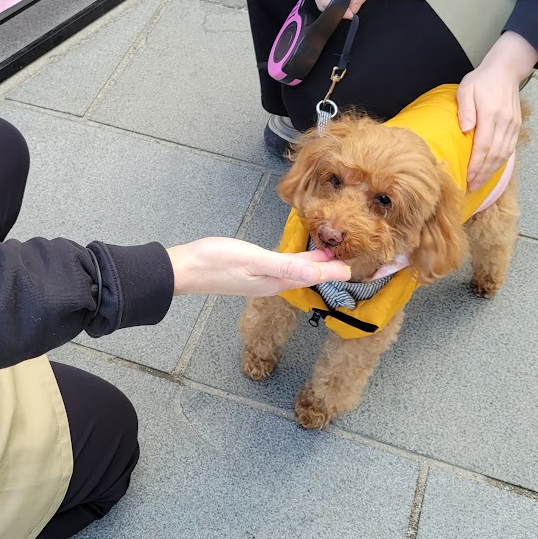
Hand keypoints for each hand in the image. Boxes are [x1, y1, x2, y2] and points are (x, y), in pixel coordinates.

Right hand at [167, 238, 350, 297]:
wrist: (184, 269)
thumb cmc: (215, 262)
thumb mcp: (253, 260)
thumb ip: (286, 266)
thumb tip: (318, 274)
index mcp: (275, 282)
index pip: (312, 276)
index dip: (333, 271)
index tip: (353, 267)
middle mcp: (271, 283)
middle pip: (306, 274)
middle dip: (327, 268)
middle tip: (348, 258)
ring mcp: (260, 278)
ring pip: (295, 271)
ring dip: (313, 265)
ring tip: (330, 255)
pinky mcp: (251, 271)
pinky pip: (282, 267)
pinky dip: (296, 261)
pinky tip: (297, 256)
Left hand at [457, 31, 537, 190]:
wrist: (505, 70)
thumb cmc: (482, 80)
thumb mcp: (466, 89)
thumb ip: (465, 110)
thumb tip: (465, 130)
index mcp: (491, 114)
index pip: (483, 146)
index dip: (476, 164)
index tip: (468, 177)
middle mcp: (504, 122)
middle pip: (495, 154)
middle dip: (483, 173)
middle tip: (472, 186)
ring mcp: (513, 125)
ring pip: (504, 154)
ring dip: (492, 170)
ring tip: (480, 182)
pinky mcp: (516, 126)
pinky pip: (510, 148)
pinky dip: (501, 161)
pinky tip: (492, 169)